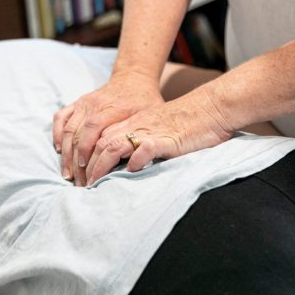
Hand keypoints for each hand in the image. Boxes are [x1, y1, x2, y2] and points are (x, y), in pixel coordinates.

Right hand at [53, 70, 162, 185]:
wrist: (133, 78)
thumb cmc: (145, 101)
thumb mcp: (150, 115)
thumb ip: (140, 134)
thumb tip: (136, 160)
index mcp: (113, 107)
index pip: (93, 129)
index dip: (86, 150)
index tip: (86, 170)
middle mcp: (95, 104)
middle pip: (78, 134)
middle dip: (75, 160)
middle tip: (78, 182)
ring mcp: (84, 103)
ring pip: (67, 129)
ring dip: (65, 153)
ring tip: (67, 173)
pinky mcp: (77, 103)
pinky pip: (60, 118)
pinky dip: (56, 134)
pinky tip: (59, 150)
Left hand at [85, 85, 232, 184]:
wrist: (212, 108)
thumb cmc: (189, 123)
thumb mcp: (158, 130)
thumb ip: (142, 143)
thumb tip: (127, 163)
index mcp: (133, 123)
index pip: (100, 138)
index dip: (87, 157)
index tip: (82, 176)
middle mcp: (137, 126)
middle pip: (100, 143)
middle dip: (88, 166)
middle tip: (82, 186)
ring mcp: (150, 131)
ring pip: (114, 146)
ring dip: (101, 166)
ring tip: (95, 183)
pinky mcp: (167, 139)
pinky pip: (145, 147)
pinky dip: (134, 159)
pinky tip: (129, 171)